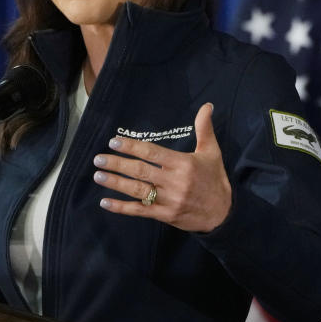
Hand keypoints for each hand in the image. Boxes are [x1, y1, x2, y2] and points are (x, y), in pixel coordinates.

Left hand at [91, 103, 232, 232]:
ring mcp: (169, 200)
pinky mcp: (165, 215)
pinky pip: (140, 210)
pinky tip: (105, 202)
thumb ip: (205, 129)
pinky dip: (121, 207)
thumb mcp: (212, 152)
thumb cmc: (215, 179)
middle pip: (141, 171)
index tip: (114, 141)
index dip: (132, 147)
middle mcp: (174, 181)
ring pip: (137, 190)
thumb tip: (207, 106)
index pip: (152, 153)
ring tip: (98, 175)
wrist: (223, 212)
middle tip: (99, 158)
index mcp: (183, 163)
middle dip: (118, 164)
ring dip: (115, 183)